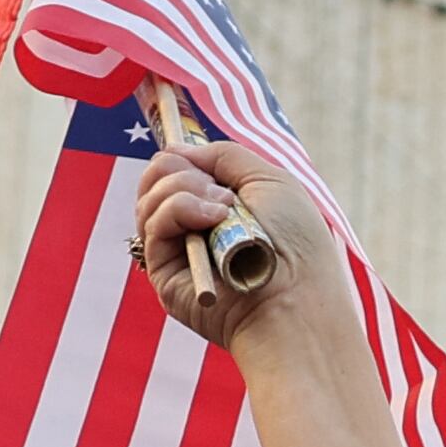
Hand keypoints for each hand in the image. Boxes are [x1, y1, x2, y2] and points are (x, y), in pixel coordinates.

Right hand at [131, 129, 350, 352]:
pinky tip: (213, 220)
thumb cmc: (295, 242)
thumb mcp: (269, 179)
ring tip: (224, 210)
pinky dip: (179, 209)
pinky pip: (153, 223)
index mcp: (216, 206)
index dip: (186, 157)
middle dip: (184, 171)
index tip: (208, 165)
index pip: (177, 168)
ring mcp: (176, 250)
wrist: (295, 296)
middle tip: (223, 193)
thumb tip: (177, 150)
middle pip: (156, 177)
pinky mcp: (163, 272)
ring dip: (186, 189)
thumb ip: (224, 156)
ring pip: (149, 197)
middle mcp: (193, 227)